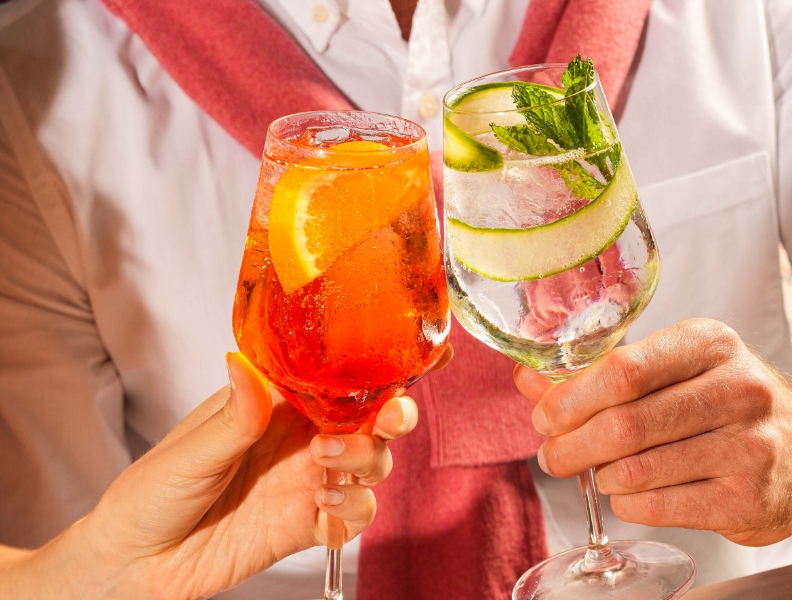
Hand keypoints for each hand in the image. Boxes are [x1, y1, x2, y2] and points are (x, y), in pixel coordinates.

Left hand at [13, 346, 450, 599]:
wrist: (139, 562)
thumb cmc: (152, 492)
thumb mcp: (191, 451)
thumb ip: (234, 417)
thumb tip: (247, 367)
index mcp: (275, 404)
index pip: (335, 377)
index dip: (374, 370)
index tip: (405, 364)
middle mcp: (301, 439)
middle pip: (369, 418)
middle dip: (391, 415)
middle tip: (387, 419)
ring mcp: (308, 481)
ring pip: (371, 464)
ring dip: (367, 463)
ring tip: (327, 468)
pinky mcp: (308, 523)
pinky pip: (352, 516)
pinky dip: (352, 514)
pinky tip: (326, 513)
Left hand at [514, 319, 791, 546]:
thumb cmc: (714, 402)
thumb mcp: (666, 371)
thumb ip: (594, 374)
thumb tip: (528, 381)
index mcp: (708, 344)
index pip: (623, 370)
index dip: (570, 398)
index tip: (544, 417)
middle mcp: (736, 390)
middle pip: (624, 424)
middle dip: (571, 445)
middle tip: (552, 455)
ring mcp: (748, 446)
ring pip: (637, 470)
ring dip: (598, 475)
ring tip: (593, 470)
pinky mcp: (747, 497)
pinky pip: (658, 507)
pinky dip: (626, 503)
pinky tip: (626, 492)